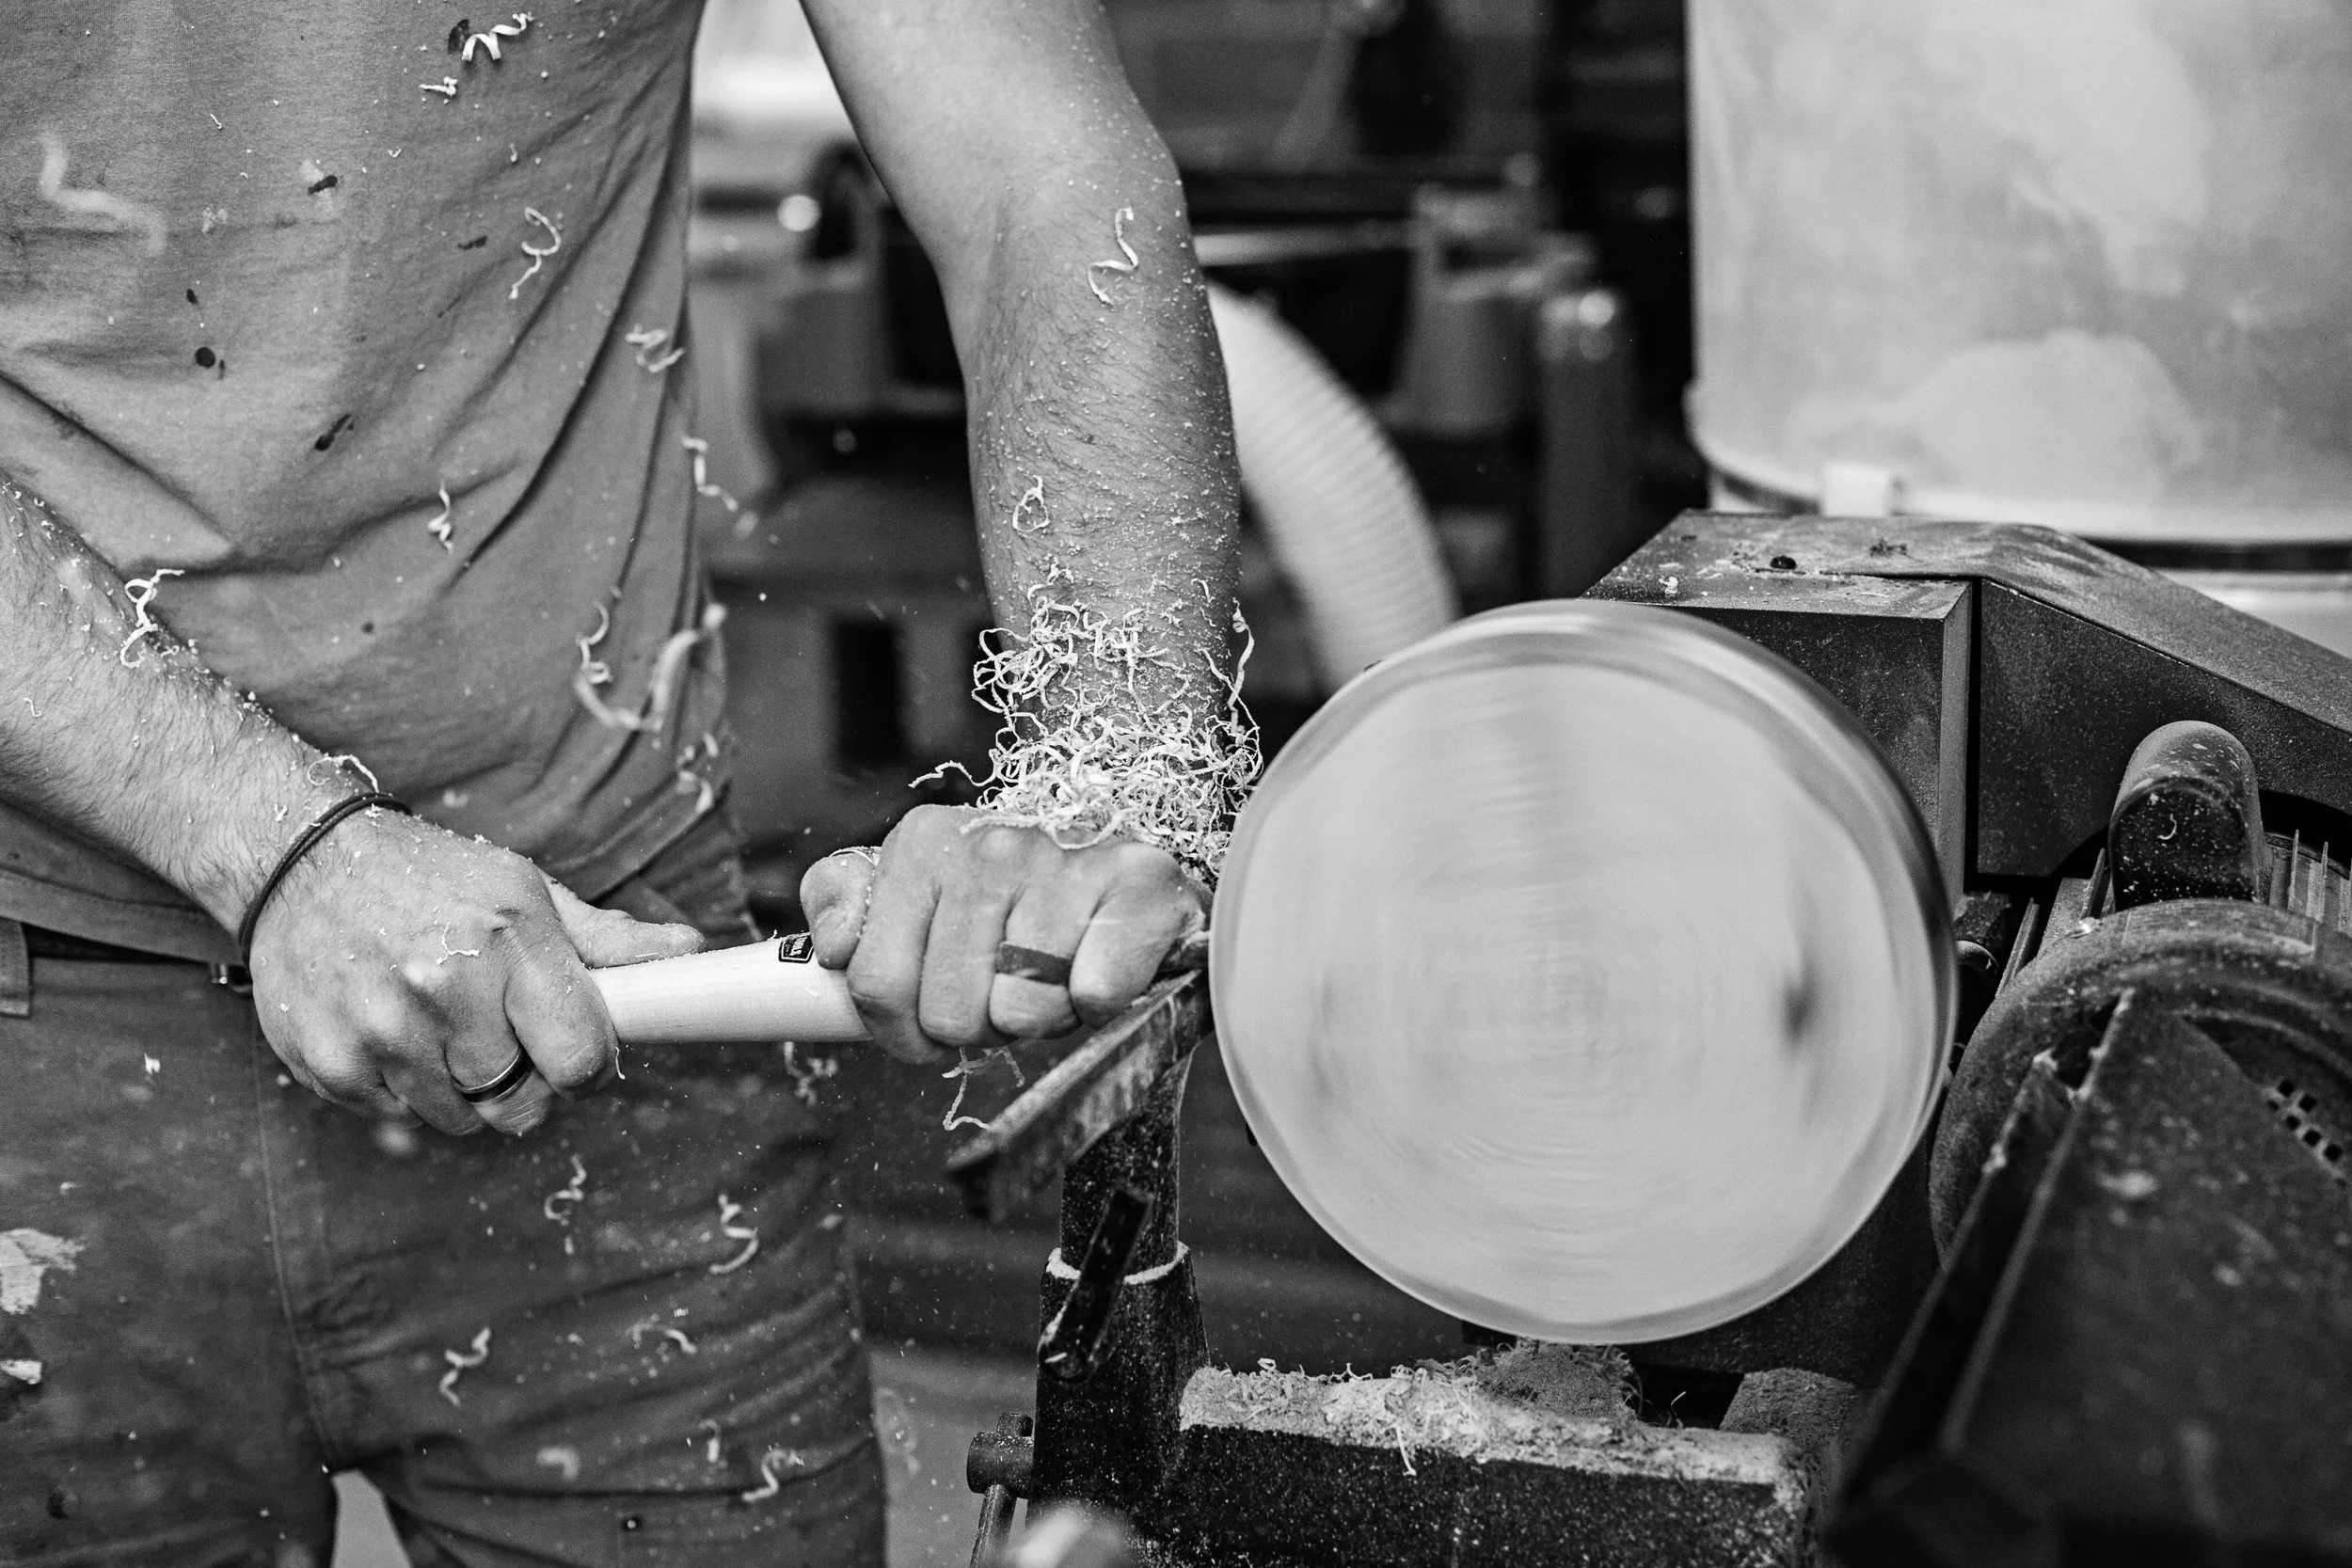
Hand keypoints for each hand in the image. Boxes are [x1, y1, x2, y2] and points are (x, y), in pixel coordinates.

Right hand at [245, 811, 702, 1135]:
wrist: (302, 861)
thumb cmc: (432, 879)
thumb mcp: (525, 891)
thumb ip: (606, 940)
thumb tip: (689, 953)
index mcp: (509, 942)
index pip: (581, 1059)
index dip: (587, 1066)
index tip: (575, 1052)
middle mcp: (444, 987)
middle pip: (520, 1103)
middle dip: (522, 1080)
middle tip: (498, 1031)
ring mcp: (381, 1029)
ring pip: (460, 1120)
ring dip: (461, 1088)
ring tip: (439, 1022)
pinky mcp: (329, 1062)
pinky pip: (397, 1117)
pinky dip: (403, 1088)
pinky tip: (391, 1029)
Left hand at [799, 805, 1205, 1064]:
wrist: (1129, 861)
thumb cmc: (1013, 893)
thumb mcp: (913, 885)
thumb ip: (844, 902)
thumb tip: (833, 944)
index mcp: (924, 845)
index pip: (876, 986)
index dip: (903, 1029)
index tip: (932, 1015)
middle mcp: (994, 845)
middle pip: (949, 1014)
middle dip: (979, 1023)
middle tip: (1008, 988)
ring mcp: (1068, 862)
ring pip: (1021, 1014)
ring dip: (1042, 1017)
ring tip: (1056, 973)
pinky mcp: (1141, 887)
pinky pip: (1095, 994)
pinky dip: (1100, 1002)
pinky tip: (1101, 965)